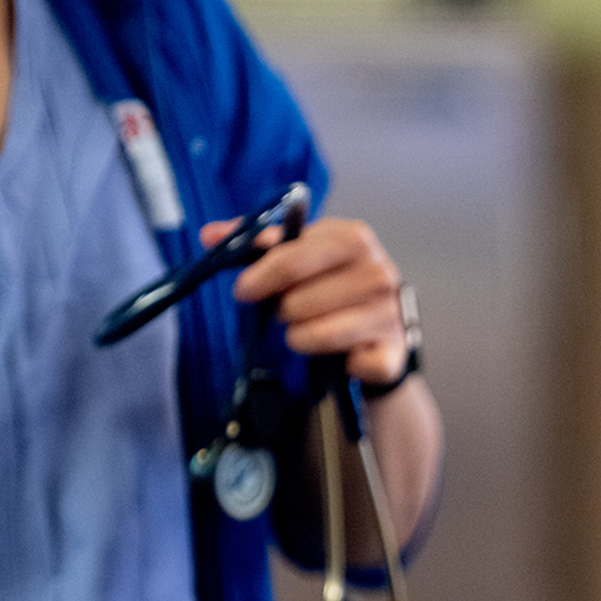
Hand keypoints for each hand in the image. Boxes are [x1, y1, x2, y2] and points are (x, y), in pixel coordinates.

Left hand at [201, 216, 409, 385]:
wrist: (383, 322)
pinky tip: (345, 354)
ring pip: (314, 336)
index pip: (291, 258)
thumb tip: (209, 235)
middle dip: (284, 312)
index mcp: (352, 238)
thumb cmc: (333, 282)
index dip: (260, 277)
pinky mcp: (392, 353)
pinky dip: (340, 364)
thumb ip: (258, 243)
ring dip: (302, 338)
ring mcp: (388, 313)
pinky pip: (348, 364)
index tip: (243, 291)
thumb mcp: (302, 253)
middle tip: (292, 311)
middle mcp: (378, 272)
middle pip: (297, 302)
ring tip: (311, 329)